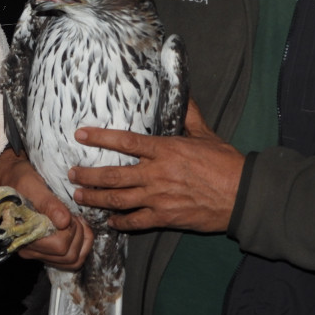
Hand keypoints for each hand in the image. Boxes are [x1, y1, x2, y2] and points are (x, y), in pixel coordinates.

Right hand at [0, 148, 92, 269]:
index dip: (71, 229)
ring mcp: (38, 251)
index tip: (68, 212)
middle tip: (73, 215)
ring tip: (75, 221)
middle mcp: (30, 249)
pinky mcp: (46, 250)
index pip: (59, 246)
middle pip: (68, 256)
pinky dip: (80, 245)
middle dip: (78, 234)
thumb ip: (48, 204)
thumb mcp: (32, 185)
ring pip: (72, 261)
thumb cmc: (19, 180)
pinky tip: (76, 228)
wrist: (10, 179)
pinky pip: (70, 260)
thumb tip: (64, 222)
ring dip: (81, 241)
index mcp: (24, 235)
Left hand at [70, 99, 243, 232]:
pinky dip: (120, 223)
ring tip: (80, 196)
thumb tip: (182, 91)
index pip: (125, 141)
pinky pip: (136, 222)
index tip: (80, 135)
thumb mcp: (206, 134)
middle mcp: (157, 174)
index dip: (100, 137)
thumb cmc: (225, 163)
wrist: (243, 194)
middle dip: (88, 176)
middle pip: (113, 176)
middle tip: (71, 174)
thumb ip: (189, 114)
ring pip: (118, 200)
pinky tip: (110, 221)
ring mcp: (159, 198)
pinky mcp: (166, 217)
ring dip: (95, 199)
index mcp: (165, 150)